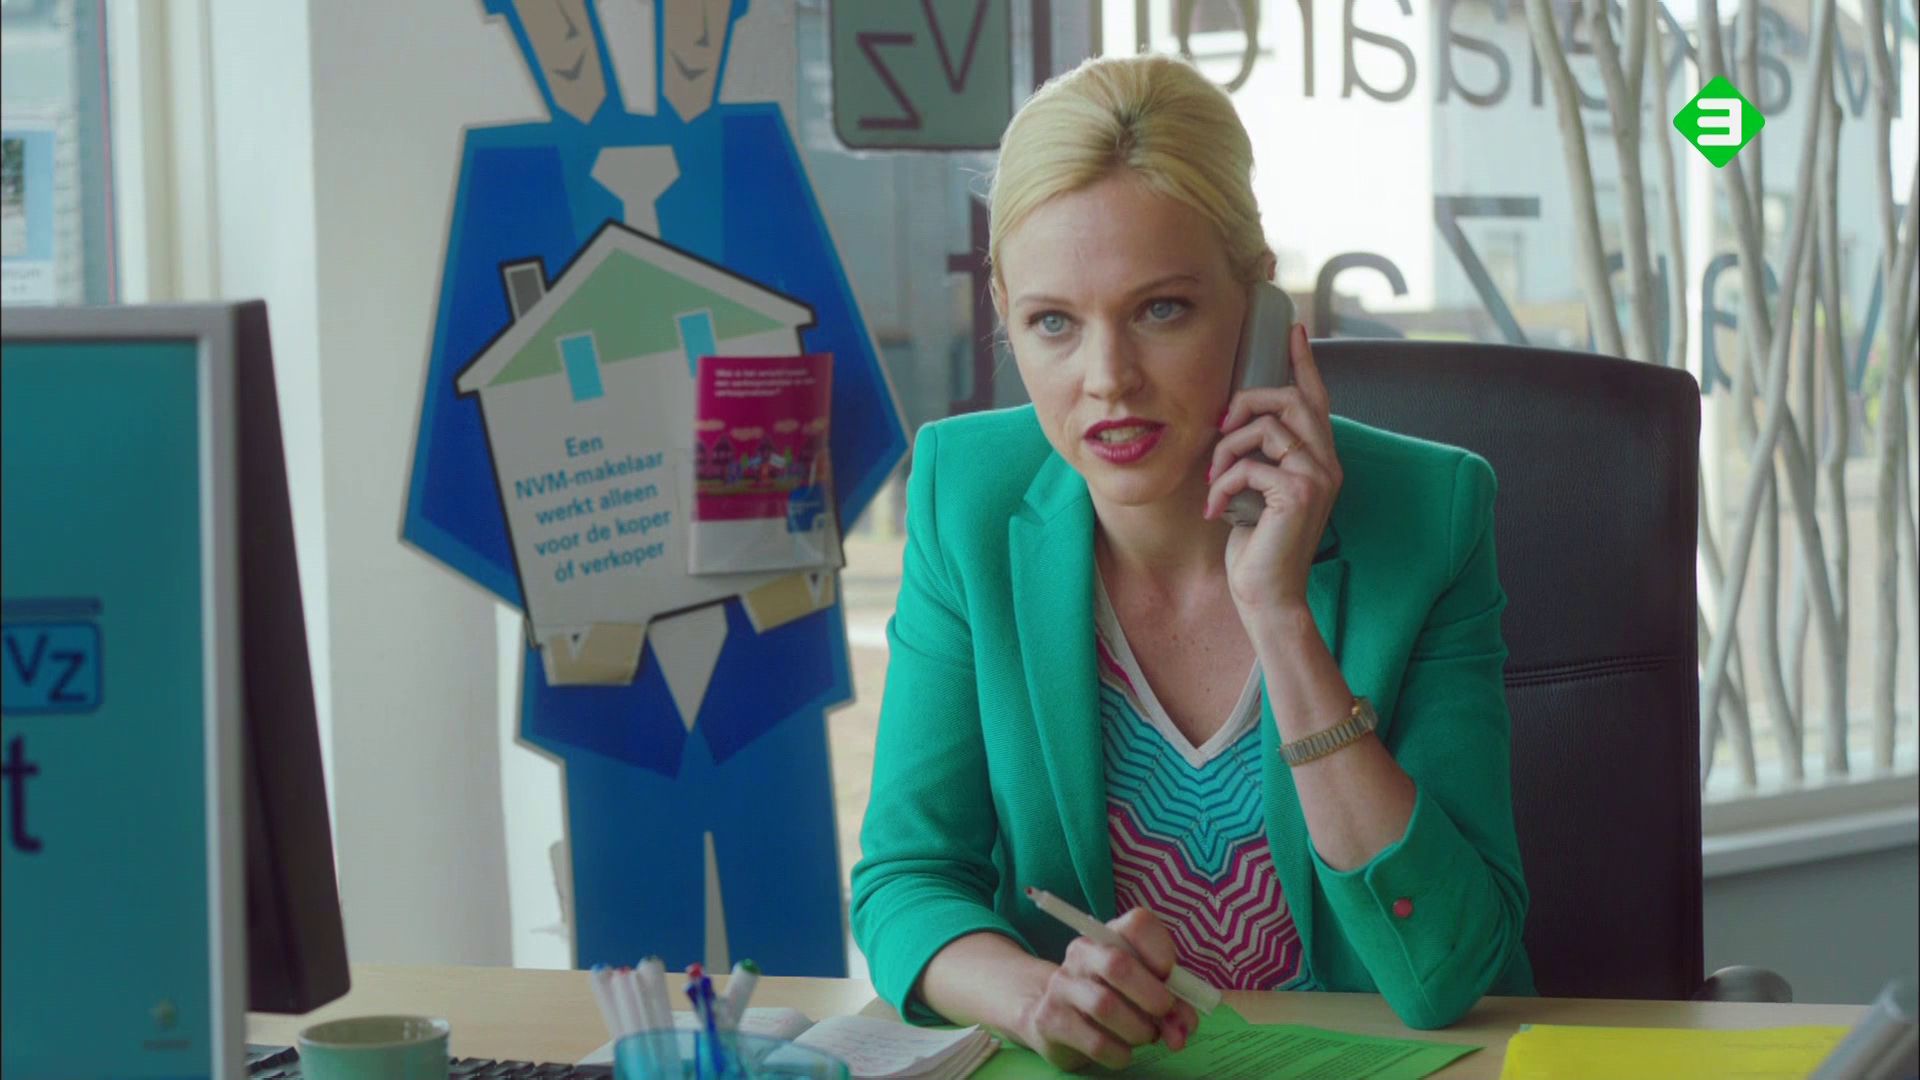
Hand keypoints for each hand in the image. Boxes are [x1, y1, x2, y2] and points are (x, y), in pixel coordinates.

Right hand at [1010, 908, 1200, 1070]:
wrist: (1053, 1017)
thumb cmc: (1111, 998)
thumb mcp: (1144, 991)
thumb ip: (1171, 1003)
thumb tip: (1185, 1024)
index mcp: (1110, 936)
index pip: (1138, 923)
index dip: (1161, 950)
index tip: (1170, 976)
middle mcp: (1083, 953)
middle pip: (1118, 965)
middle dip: (1152, 996)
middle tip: (1164, 1014)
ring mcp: (1063, 986)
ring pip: (1105, 1006)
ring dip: (1138, 1030)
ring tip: (1145, 1036)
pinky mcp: (1050, 1020)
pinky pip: (1095, 1042)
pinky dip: (1120, 1053)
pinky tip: (1123, 1052)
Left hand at [1204, 322, 1342, 618]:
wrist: (1266, 595)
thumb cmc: (1255, 545)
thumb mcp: (1255, 490)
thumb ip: (1257, 455)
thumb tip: (1232, 422)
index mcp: (1318, 459)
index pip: (1316, 399)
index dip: (1304, 362)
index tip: (1294, 328)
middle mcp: (1327, 463)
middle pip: (1290, 399)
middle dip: (1245, 403)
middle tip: (1220, 429)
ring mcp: (1318, 477)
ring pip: (1266, 428)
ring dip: (1226, 451)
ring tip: (1214, 482)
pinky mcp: (1299, 493)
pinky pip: (1250, 463)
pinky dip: (1224, 483)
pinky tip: (1216, 509)